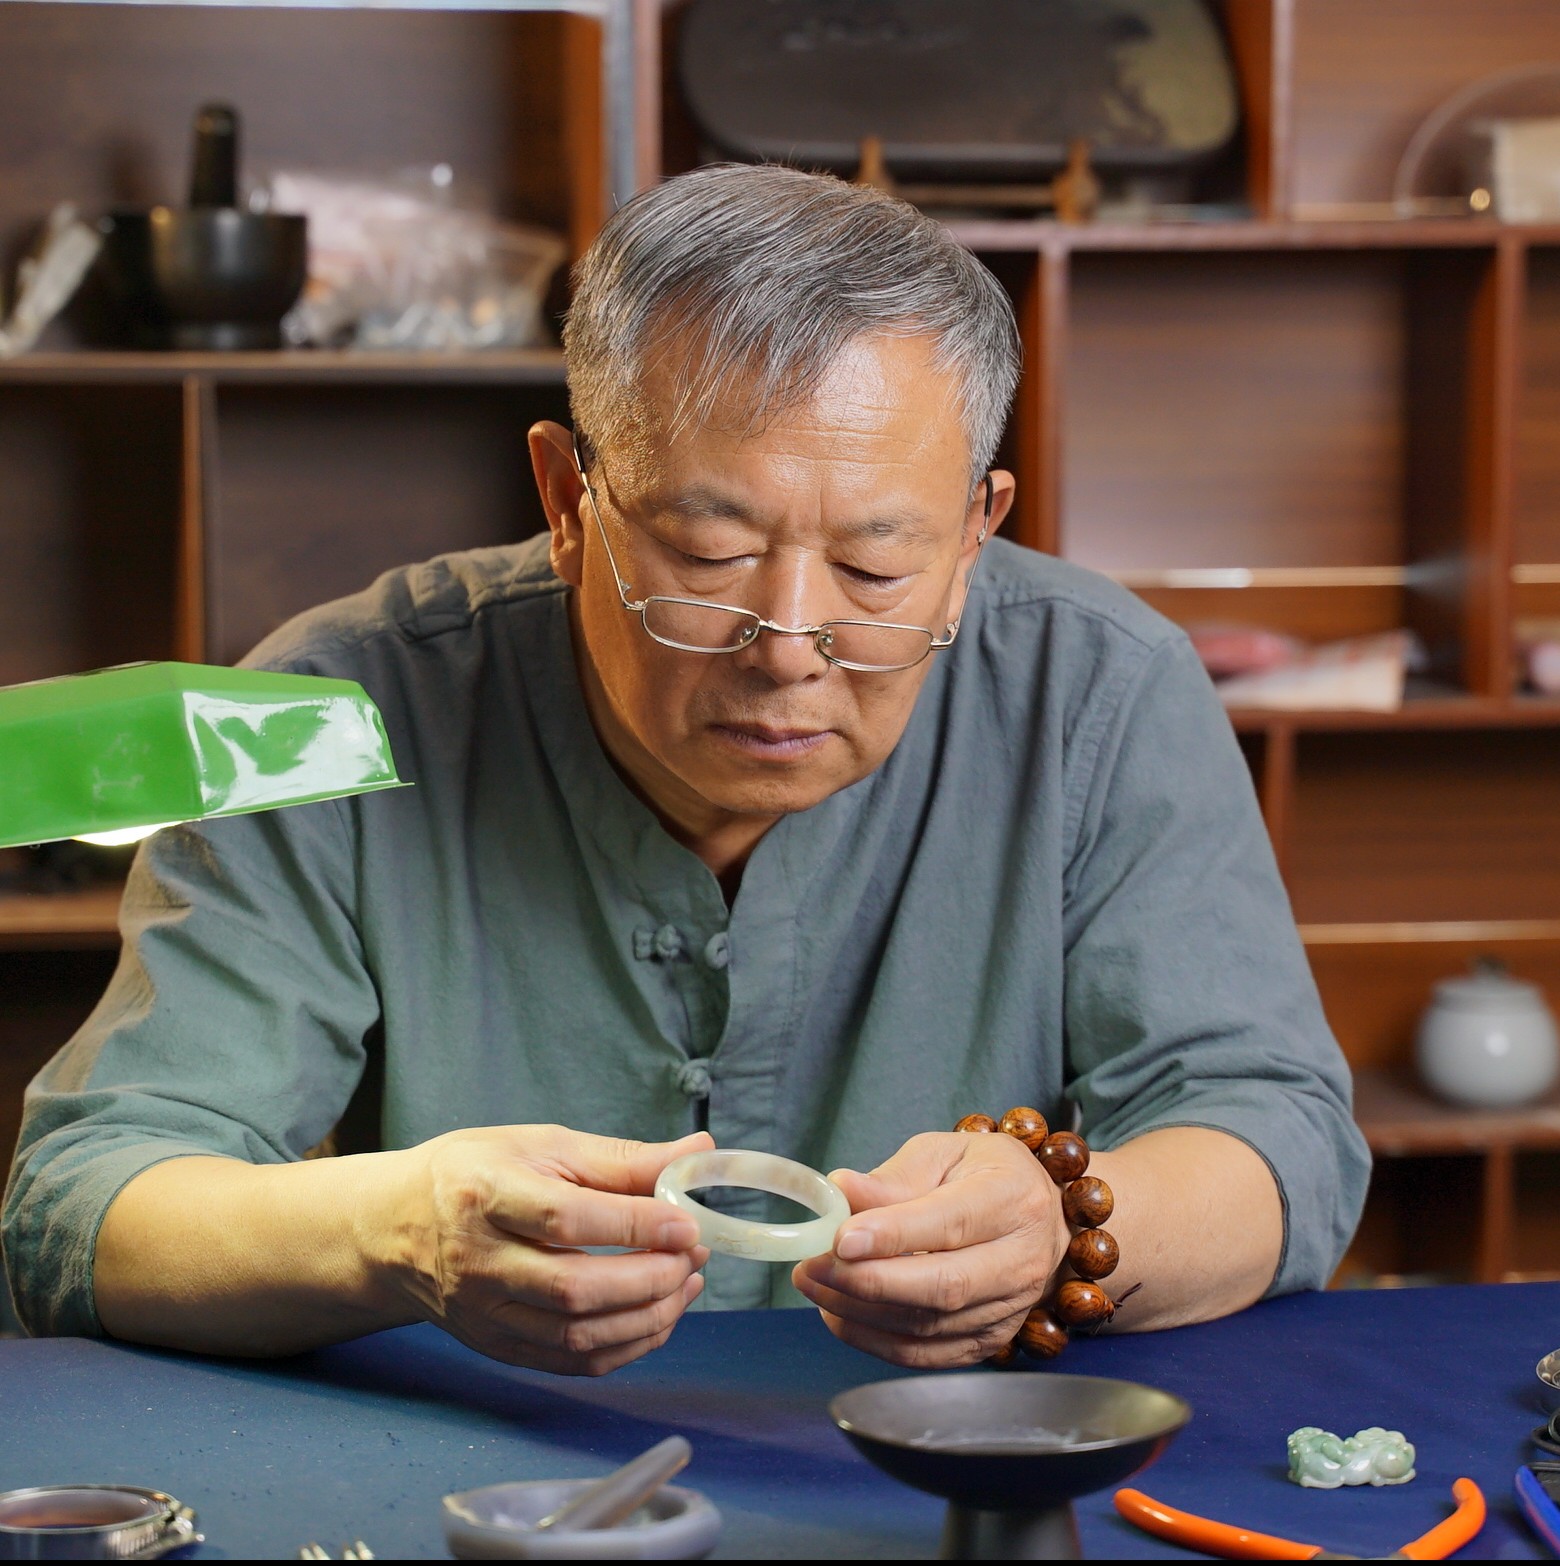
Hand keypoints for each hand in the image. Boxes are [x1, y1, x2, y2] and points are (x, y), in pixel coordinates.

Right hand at [390, 1125, 713, 1375]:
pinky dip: (624, 1347)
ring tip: (686, 1283)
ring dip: (648, 1316)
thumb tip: (697, 1152)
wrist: (398, 1226)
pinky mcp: (494, 1345)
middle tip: (693, 1255)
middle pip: (574, 1287)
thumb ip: (621, 1159)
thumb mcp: (542, 1146)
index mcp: (486, 1194)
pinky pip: (569, 1361)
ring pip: (575, 1334)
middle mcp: (480, 1260)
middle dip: (650, 1278)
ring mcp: (484, 1312)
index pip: (567, 1218)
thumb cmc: (476, 1174)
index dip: (635, 1223)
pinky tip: (657, 1316)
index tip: (687, 1222)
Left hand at [792, 1131, 1066, 1367]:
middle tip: (812, 1266)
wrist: (1041, 1218)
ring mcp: (1010, 1308)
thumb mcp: (945, 1153)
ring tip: (814, 1284)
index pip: (951, 1222)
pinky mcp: (990, 1341)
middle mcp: (1021, 1259)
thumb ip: (893, 1177)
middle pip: (943, 1285)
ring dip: (861, 1312)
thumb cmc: (986, 1175)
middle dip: (868, 1281)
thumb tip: (840, 1190)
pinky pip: (927, 1354)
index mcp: (1013, 1198)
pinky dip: (875, 1341)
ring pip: (930, 1326)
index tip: (840, 1238)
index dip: (893, 1234)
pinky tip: (839, 1314)